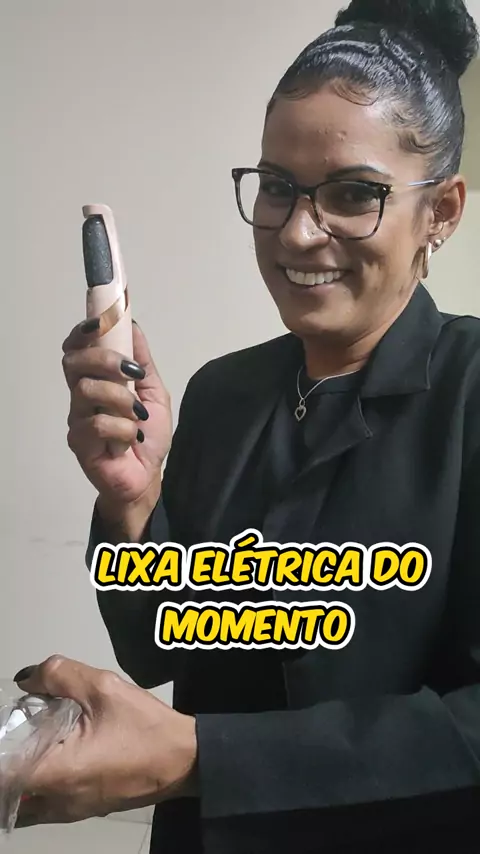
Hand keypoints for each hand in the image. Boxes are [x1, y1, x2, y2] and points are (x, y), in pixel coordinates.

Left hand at [14, 656, 196, 825]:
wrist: (184, 760)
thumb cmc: (146, 726)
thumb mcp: (104, 687)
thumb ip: (59, 675)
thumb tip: (28, 679)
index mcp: (59, 771)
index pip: (4, 770)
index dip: (4, 744)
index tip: (15, 720)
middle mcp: (57, 800)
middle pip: (10, 785)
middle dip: (12, 755)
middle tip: (30, 722)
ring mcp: (69, 810)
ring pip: (24, 798)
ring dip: (23, 771)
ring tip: (41, 738)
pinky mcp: (82, 811)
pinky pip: (42, 803)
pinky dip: (37, 782)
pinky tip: (56, 753)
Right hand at [63, 318, 171, 508]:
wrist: (147, 476)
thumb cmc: (147, 435)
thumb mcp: (154, 392)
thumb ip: (143, 362)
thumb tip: (133, 325)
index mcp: (96, 380)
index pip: (76, 348)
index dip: (83, 332)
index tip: (101, 322)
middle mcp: (80, 396)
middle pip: (74, 362)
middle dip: (105, 360)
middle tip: (132, 372)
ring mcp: (77, 419)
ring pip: (86, 390)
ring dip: (120, 399)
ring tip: (138, 415)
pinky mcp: (79, 443)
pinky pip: (96, 424)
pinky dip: (122, 429)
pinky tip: (131, 440)